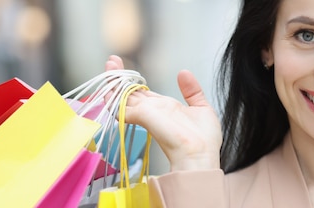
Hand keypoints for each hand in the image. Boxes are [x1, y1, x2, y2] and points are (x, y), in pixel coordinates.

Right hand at [105, 55, 222, 170]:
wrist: (201, 153)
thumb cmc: (204, 139)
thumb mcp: (201, 107)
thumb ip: (191, 90)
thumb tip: (183, 72)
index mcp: (164, 107)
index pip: (143, 92)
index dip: (133, 81)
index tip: (127, 67)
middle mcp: (152, 110)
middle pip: (129, 92)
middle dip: (119, 77)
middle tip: (112, 60)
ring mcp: (146, 114)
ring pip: (122, 96)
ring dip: (113, 80)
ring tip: (109, 63)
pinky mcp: (142, 117)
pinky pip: (121, 106)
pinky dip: (112, 96)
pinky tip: (109, 82)